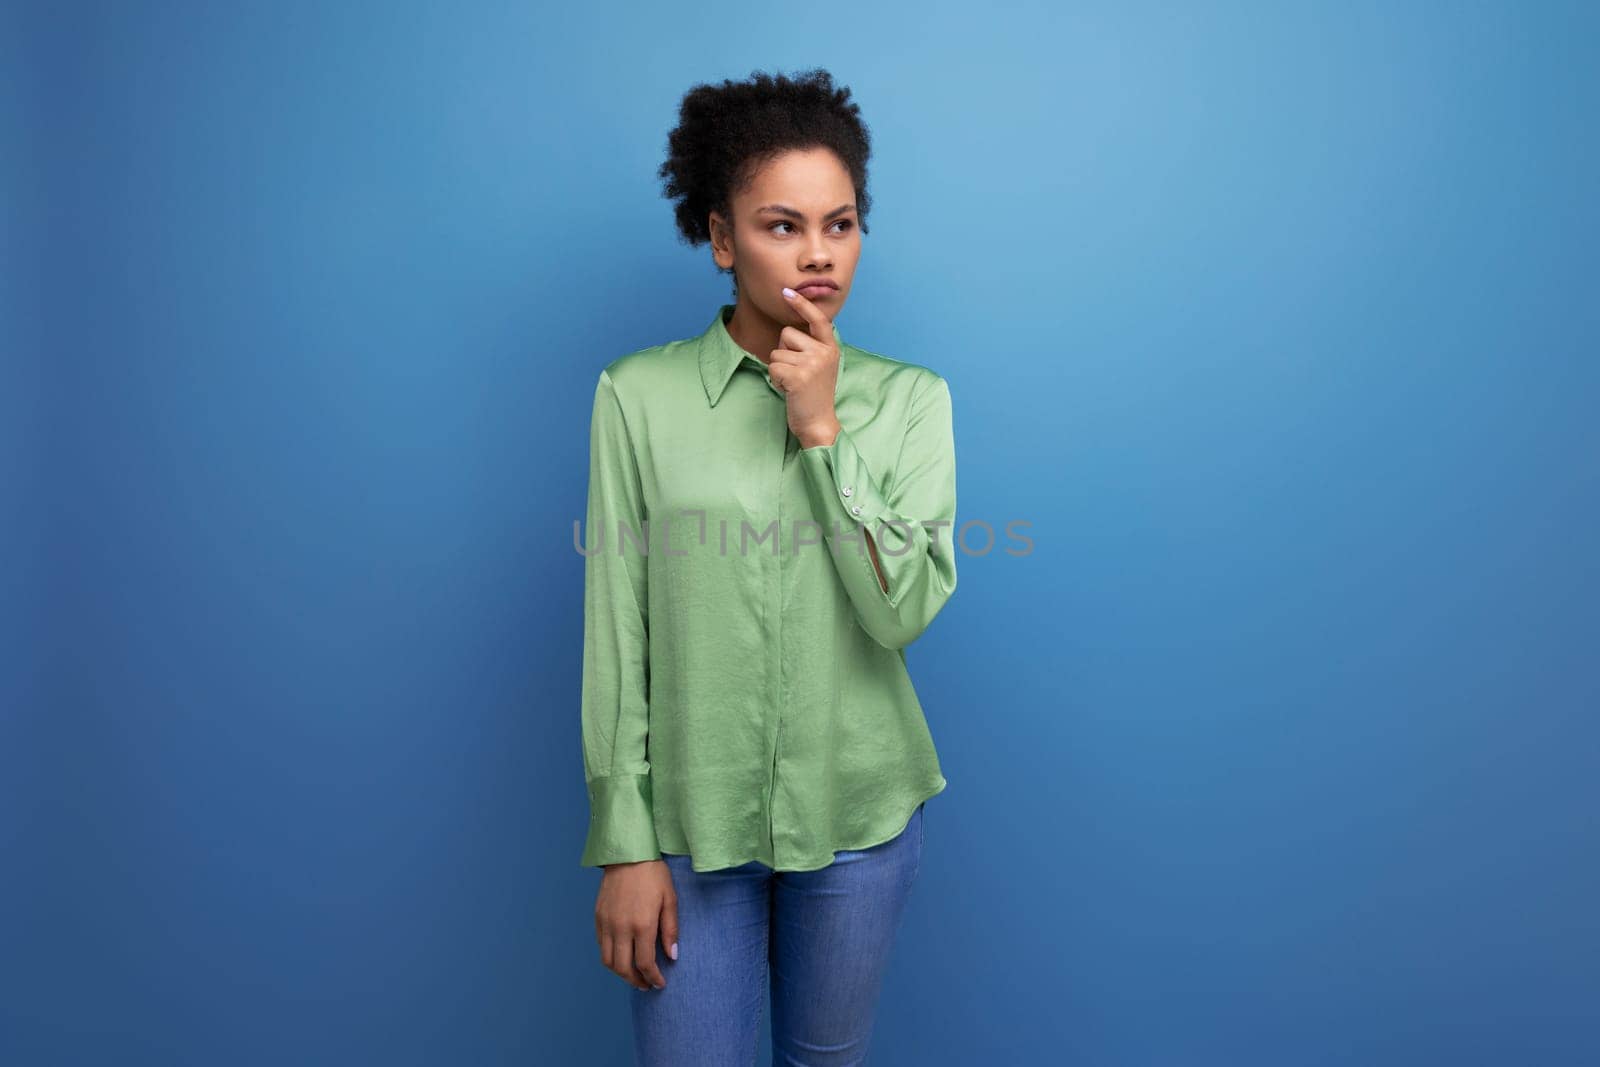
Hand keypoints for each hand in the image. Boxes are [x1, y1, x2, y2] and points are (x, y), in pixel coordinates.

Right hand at [594, 859, 678, 990]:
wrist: (628, 854)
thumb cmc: (654, 875)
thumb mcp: (670, 900)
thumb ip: (670, 930)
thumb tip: (672, 956)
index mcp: (642, 925)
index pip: (645, 964)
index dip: (653, 978)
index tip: (660, 983)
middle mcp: (621, 928)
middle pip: (624, 968)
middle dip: (636, 981)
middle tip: (646, 985)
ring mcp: (606, 923)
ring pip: (608, 961)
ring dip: (621, 973)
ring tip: (633, 975)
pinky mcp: (598, 917)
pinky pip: (601, 946)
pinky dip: (610, 957)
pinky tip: (621, 956)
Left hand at [772, 287, 841, 447]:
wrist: (818, 424)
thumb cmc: (813, 395)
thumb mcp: (819, 366)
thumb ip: (810, 347)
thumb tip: (789, 330)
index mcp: (830, 348)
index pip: (817, 319)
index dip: (802, 304)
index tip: (787, 292)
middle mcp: (824, 352)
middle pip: (786, 334)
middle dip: (783, 352)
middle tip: (796, 373)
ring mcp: (812, 364)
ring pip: (776, 352)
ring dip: (778, 368)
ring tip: (793, 383)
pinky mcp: (798, 376)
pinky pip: (772, 366)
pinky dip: (775, 379)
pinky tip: (788, 390)